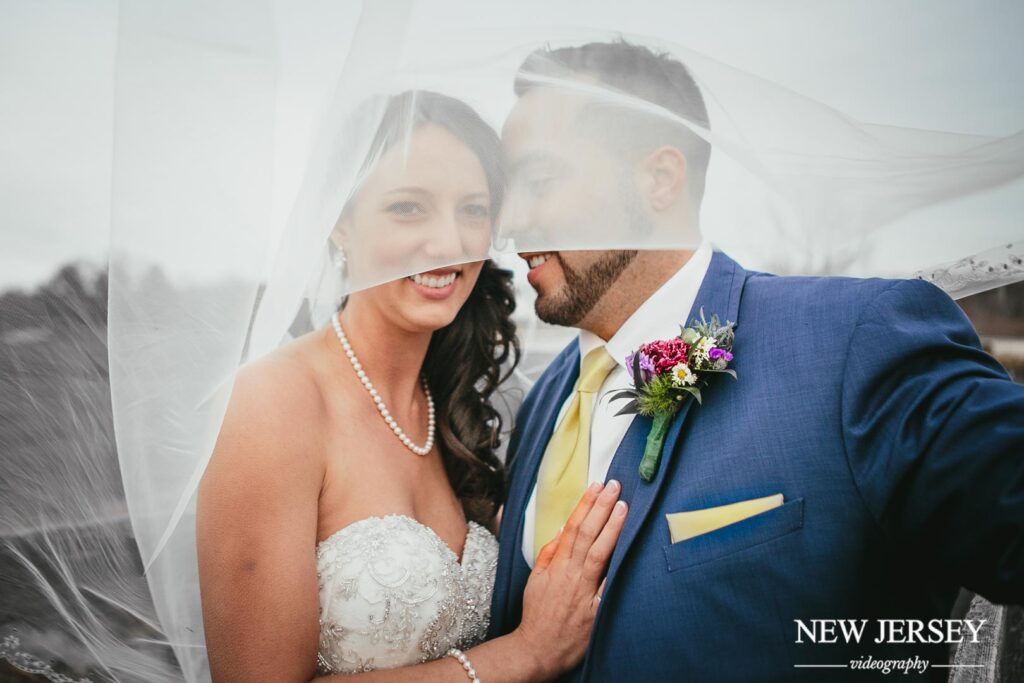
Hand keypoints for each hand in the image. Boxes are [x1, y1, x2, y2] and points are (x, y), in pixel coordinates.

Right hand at [513, 481, 626, 679]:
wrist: (538, 649)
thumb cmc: (537, 613)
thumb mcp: (536, 579)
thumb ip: (550, 552)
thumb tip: (563, 527)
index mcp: (557, 565)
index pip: (573, 527)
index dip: (585, 504)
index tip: (596, 485)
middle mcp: (571, 575)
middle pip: (588, 535)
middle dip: (601, 507)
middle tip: (615, 485)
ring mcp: (585, 592)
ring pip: (598, 554)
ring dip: (611, 528)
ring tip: (623, 506)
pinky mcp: (596, 611)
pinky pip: (609, 587)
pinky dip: (617, 569)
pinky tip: (630, 550)